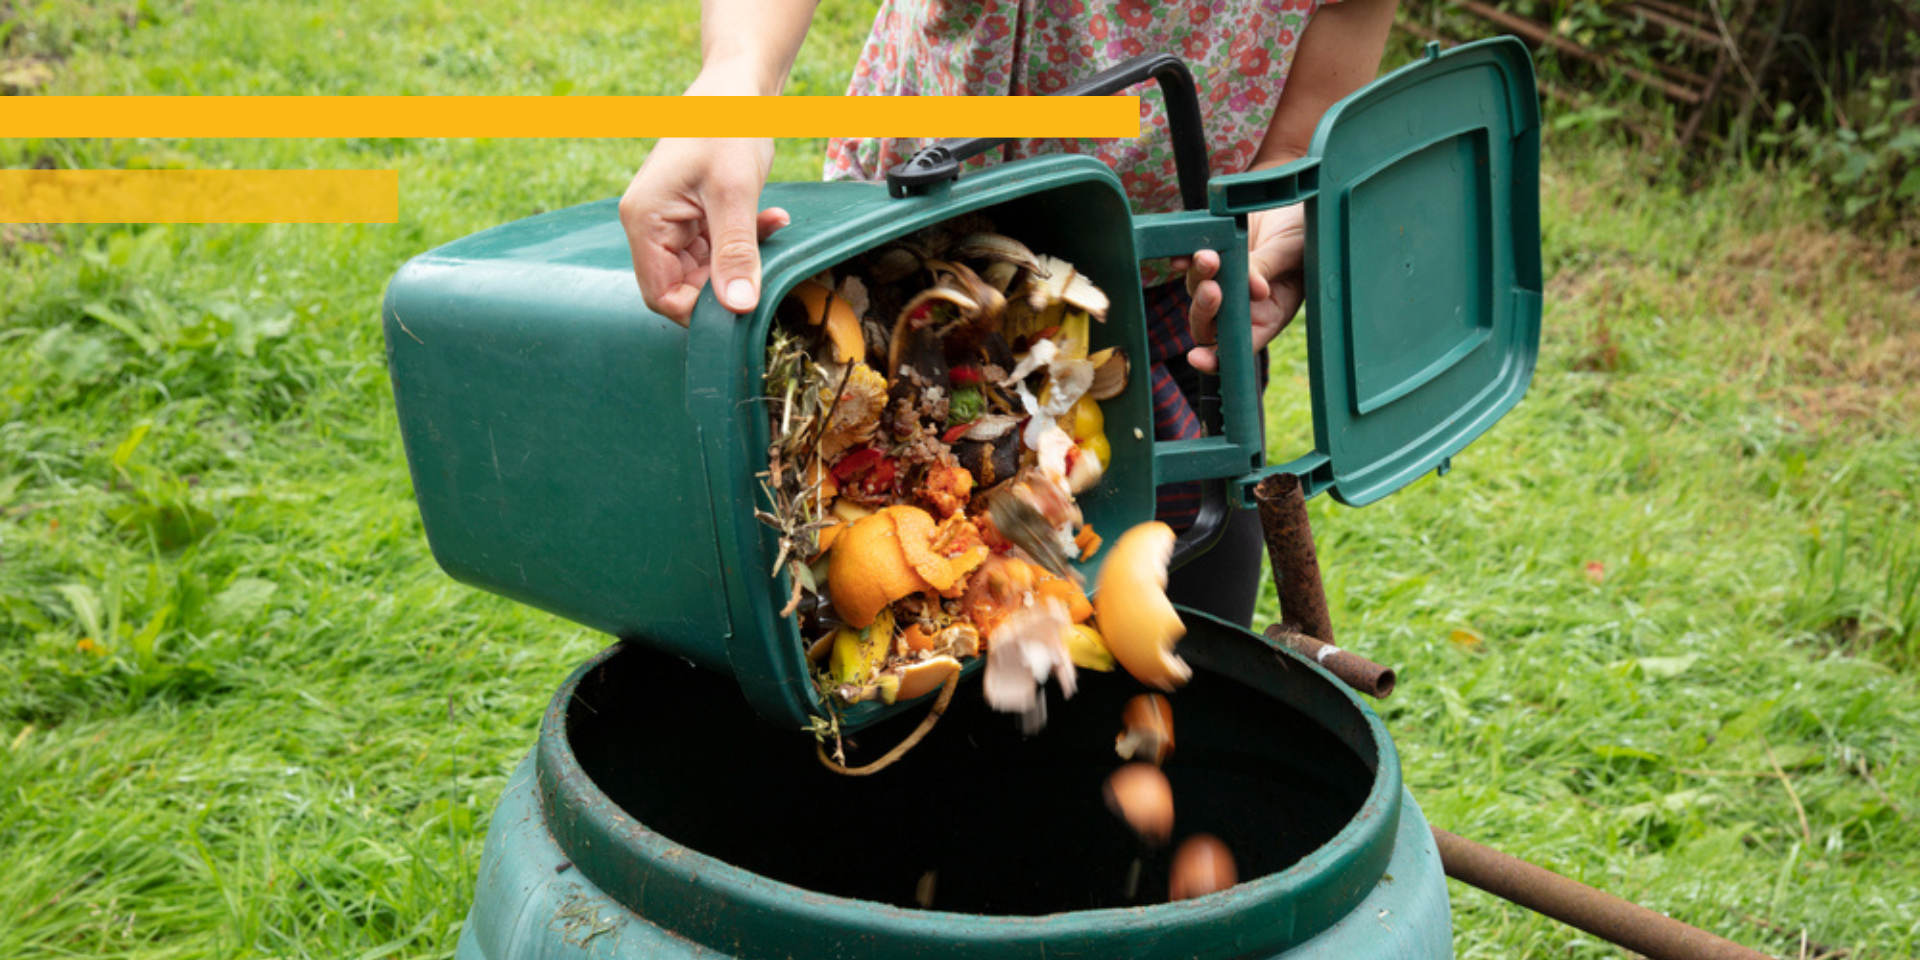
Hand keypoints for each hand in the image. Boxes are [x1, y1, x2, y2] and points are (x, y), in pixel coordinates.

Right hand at [618, 136, 789, 324]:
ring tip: (771, 226)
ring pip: (705, 269)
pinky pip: (718, 246)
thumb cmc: (727, 125)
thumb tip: (738, 307)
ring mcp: (672, 220)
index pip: (660, 295)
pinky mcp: (694, 215)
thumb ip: (735, 252)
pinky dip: (746, 240)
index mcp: (645, 220)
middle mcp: (650, 224)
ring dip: (742, 259)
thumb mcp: (735, 193)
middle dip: (726, 282)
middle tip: (764, 268)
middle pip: (682, 286)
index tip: (741, 303)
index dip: (699, 310)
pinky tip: (773, 219)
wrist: (737, 86)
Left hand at [1177, 204, 1306, 373]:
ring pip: (1196, 291)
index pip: (1238, 346)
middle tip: (1213, 288)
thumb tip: (1253, 288)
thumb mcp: (1293, 252)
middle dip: (1206, 310)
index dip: (1215, 359)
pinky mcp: (1211, 254)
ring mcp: (1224, 279)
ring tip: (1209, 257)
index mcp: (1269, 314)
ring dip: (1198, 278)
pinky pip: (1188, 264)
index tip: (1198, 357)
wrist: (1293, 200)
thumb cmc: (1306, 232)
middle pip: (1209, 323)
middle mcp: (1242, 303)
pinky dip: (1182, 261)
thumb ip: (1269, 268)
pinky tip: (1182, 254)